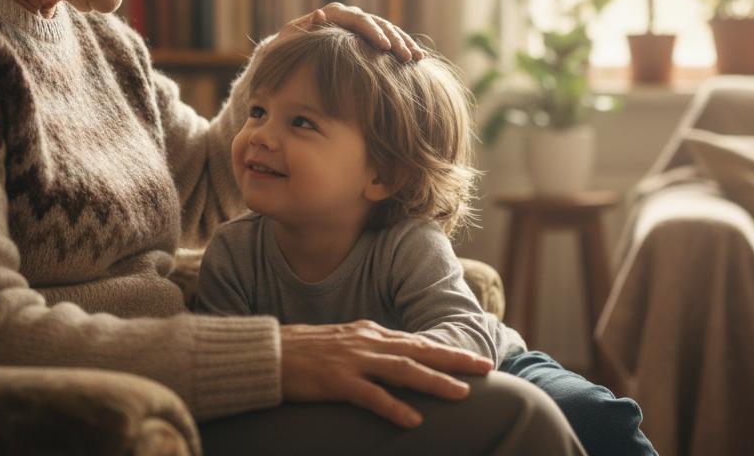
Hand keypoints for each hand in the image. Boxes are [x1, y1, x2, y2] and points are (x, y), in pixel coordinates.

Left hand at [278, 3, 425, 61]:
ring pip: (387, 29)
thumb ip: (305, 29)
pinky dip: (403, 46)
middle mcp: (349, 15)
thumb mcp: (290, 39)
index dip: (373, 32)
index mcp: (333, 14)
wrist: (291, 49)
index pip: (358, 20)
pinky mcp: (366, 36)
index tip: (385, 47)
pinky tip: (417, 58)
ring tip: (417, 57)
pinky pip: (389, 38)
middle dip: (394, 40)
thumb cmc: (287, 48)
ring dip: (403, 42)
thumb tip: (319, 13)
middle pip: (377, 23)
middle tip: (406, 56)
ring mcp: (359, 24)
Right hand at [279, 320, 493, 427]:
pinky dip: (394, 407)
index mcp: (370, 333)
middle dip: (455, 360)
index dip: (448, 351)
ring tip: (462, 395)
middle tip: (486, 367)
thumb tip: (397, 358)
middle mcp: (367, 342)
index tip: (475, 360)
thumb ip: (371, 350)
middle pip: (420, 351)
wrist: (268, 353)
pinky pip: (371, 396)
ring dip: (435, 382)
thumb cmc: (304, 352)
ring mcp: (353, 361)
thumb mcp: (344, 344)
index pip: (417, 342)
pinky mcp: (337, 381)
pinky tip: (413, 420)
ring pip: (403, 370)